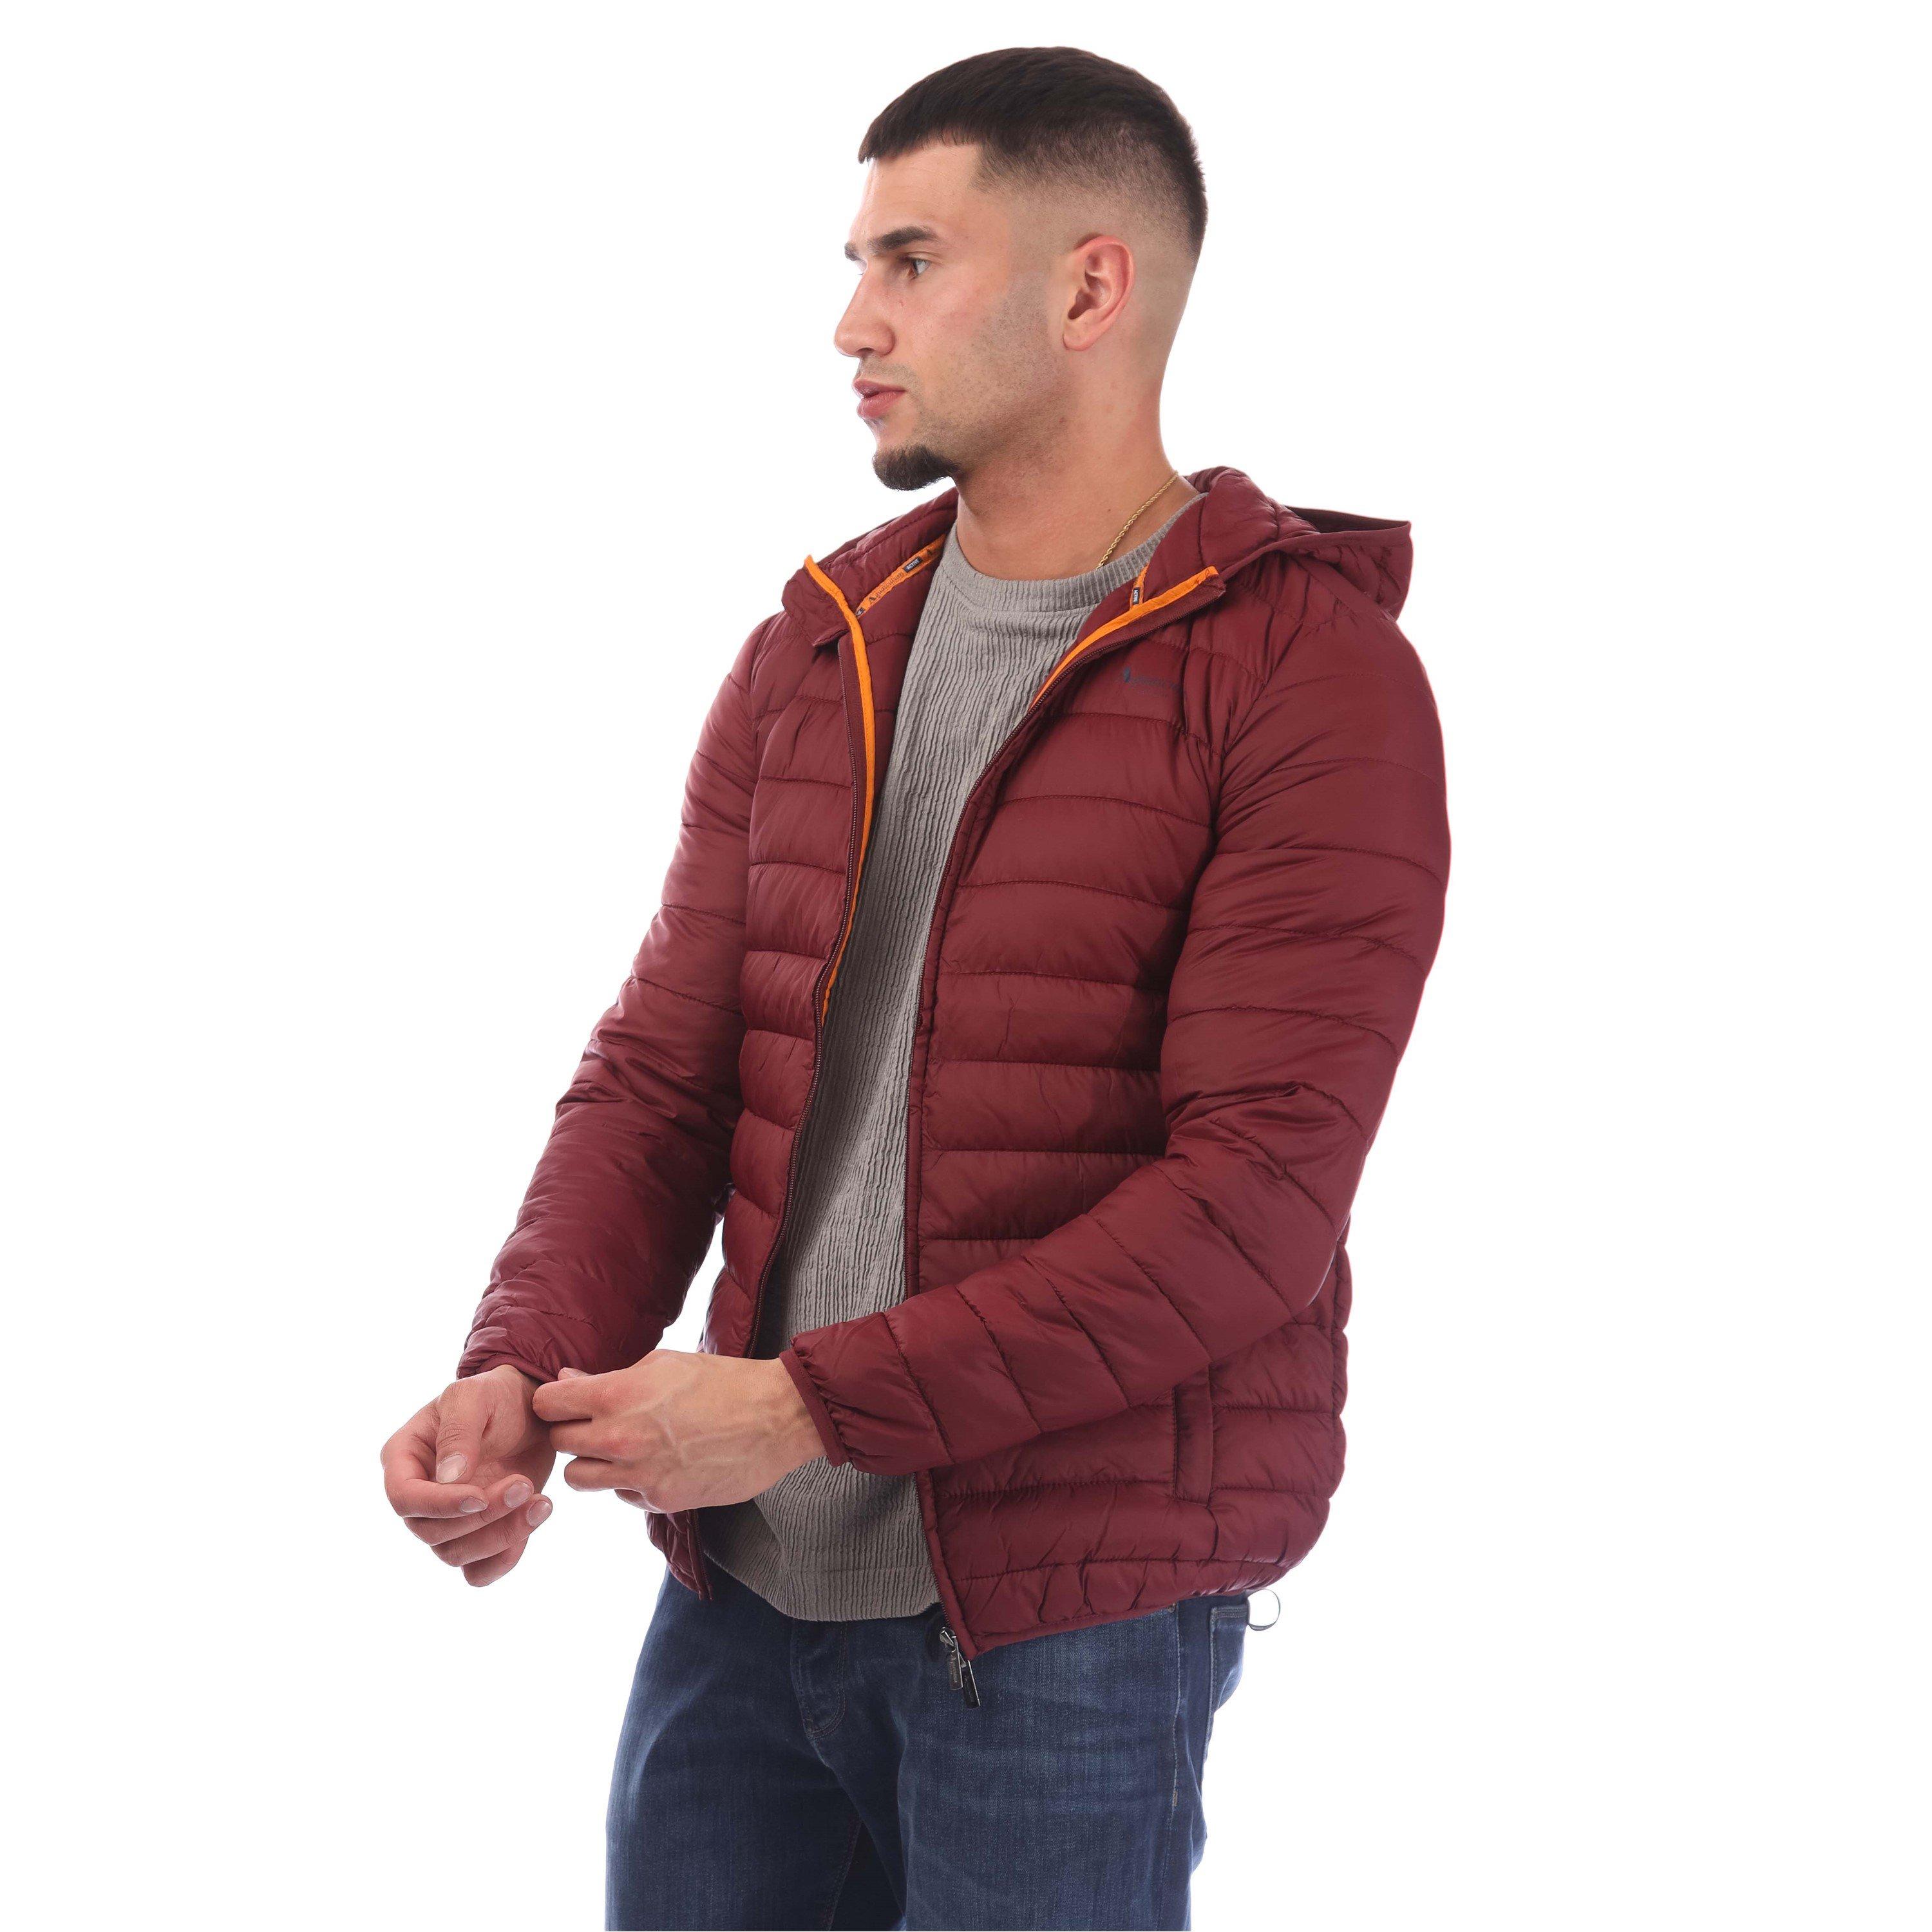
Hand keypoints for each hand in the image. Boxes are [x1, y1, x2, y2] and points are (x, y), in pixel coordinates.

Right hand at [381, 1363, 557, 1584]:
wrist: (532, 1411)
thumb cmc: (496, 1396)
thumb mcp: (475, 1396)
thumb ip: (458, 1431)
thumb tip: (449, 1479)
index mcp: (404, 1458)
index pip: (404, 1498)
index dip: (438, 1505)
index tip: (480, 1496)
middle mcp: (419, 1495)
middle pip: (431, 1532)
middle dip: (481, 1518)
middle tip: (524, 1484)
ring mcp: (446, 1519)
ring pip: (456, 1555)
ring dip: (501, 1536)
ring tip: (542, 1502)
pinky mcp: (477, 1535)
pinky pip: (480, 1570)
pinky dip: (506, 1557)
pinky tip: (534, 1519)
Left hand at [532, 1350, 822, 1512]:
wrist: (776, 1416)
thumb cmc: (722, 1381)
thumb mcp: (663, 1364)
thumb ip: (609, 1378)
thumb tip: (567, 1381)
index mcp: (617, 1394)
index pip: (547, 1404)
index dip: (555, 1401)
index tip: (567, 1401)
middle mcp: (620, 1437)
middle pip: (559, 1443)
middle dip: (573, 1431)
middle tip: (597, 1423)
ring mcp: (639, 1473)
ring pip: (579, 1479)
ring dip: (592, 1463)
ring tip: (619, 1448)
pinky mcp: (660, 1500)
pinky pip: (621, 1494)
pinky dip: (629, 1482)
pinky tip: (656, 1463)